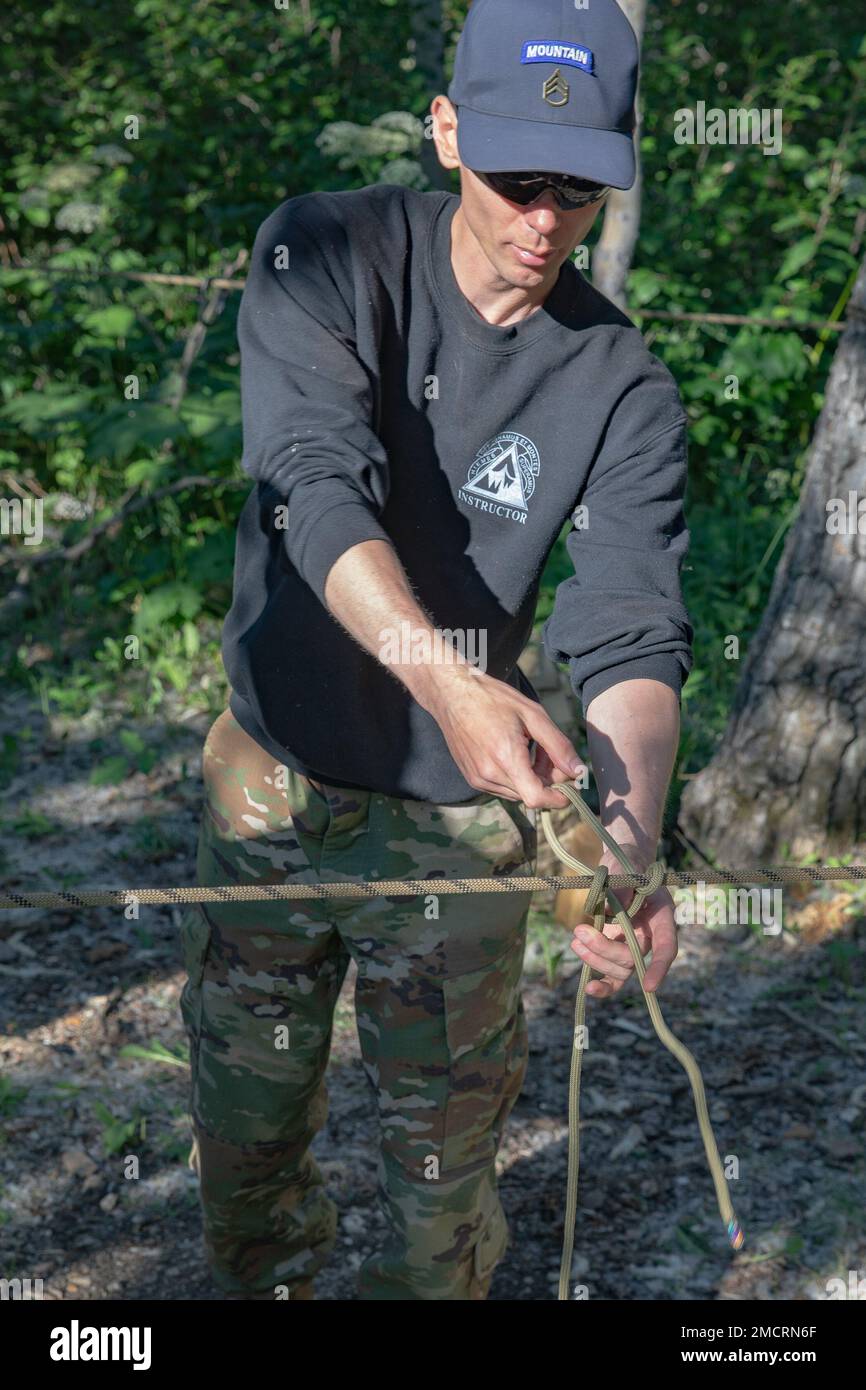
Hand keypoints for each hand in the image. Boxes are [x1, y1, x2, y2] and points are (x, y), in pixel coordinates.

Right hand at [422, 666, 587, 809]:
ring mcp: (478, 779)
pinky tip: (512, 751)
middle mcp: (489, 774)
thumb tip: (578, 771)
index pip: (536, 798)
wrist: (452, 695)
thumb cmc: (492, 698)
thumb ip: (558, 745)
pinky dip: (515, 776)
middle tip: (547, 751)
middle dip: (546, 779)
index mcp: (506, 757)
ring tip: (528, 747)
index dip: (557, 798)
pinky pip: (502, 787)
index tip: (568, 785)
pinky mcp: (472, 778)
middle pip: (530, 795)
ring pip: (517, 793)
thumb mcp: (533, 715)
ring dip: (530, 778)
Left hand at [569, 842, 677, 998]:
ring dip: (595, 960)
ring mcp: (632, 945)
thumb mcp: (624, 869)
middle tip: (579, 931)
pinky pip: (612, 975)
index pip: (666, 946)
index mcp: (661, 916)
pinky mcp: (616, 950)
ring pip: (620, 970)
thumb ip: (621, 887)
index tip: (649, 985)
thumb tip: (609, 911)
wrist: (620, 866)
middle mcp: (650, 935)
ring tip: (575, 940)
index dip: (659, 967)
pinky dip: (601, 983)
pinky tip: (588, 986)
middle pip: (633, 959)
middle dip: (604, 950)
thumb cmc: (627, 866)